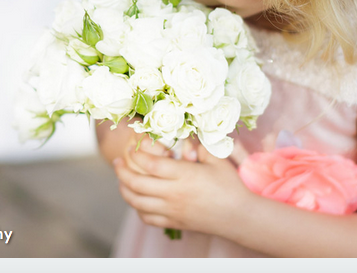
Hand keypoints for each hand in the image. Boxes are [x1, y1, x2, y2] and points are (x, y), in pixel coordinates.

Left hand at [112, 138, 254, 236]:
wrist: (240, 216)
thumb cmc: (231, 185)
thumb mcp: (217, 159)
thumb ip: (200, 145)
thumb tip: (186, 134)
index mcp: (184, 175)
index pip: (150, 164)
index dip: (136, 155)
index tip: (130, 147)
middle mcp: (174, 194)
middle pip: (136, 183)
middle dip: (121, 171)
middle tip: (116, 162)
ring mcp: (172, 210)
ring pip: (137, 202)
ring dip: (124, 190)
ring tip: (121, 179)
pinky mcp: (174, 222)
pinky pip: (147, 218)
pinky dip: (137, 208)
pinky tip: (137, 199)